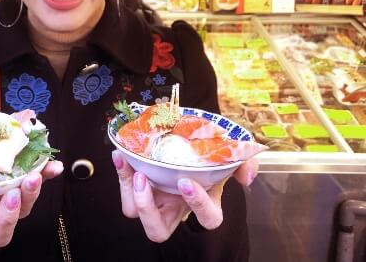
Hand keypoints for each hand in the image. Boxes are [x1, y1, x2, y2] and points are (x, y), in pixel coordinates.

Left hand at [112, 151, 257, 242]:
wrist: (187, 135)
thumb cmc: (208, 152)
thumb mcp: (228, 156)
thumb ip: (243, 164)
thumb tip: (246, 177)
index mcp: (203, 205)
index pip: (208, 220)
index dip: (198, 204)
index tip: (186, 181)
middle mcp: (175, 209)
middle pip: (157, 232)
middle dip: (148, 210)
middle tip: (146, 179)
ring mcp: (154, 200)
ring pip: (133, 212)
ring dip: (129, 191)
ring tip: (132, 167)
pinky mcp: (137, 186)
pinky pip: (124, 190)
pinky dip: (121, 173)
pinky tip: (121, 155)